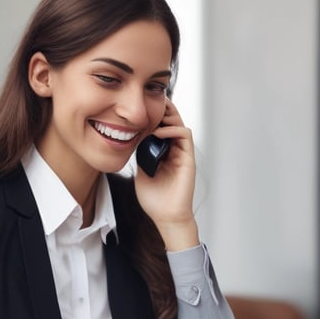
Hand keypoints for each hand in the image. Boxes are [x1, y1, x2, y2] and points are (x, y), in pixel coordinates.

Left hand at [134, 98, 198, 251]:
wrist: (166, 216)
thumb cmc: (154, 199)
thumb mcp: (141, 171)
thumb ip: (140, 155)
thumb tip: (131, 139)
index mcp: (164, 152)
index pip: (161, 126)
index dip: (153, 115)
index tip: (139, 109)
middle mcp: (174, 150)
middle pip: (172, 120)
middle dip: (161, 109)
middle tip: (147, 102)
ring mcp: (182, 153)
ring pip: (179, 123)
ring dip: (167, 115)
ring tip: (152, 114)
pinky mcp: (188, 158)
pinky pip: (184, 135)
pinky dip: (172, 129)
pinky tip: (158, 132)